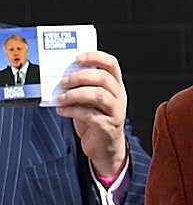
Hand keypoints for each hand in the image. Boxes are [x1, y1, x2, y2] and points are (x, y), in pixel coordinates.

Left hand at [55, 51, 127, 178]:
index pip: (111, 64)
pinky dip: (72, 111)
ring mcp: (116, 112)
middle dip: (80, 77)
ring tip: (61, 98)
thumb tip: (61, 76)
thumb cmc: (96, 119)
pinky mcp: (108, 126)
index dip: (95, 57)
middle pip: (103, 78)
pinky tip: (62, 111)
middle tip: (63, 81)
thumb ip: (82, 86)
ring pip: (99, 95)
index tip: (77, 58)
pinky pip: (90, 115)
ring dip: (75, 94)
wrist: (105, 147)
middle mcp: (119, 97)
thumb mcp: (91, 100)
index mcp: (115, 86)